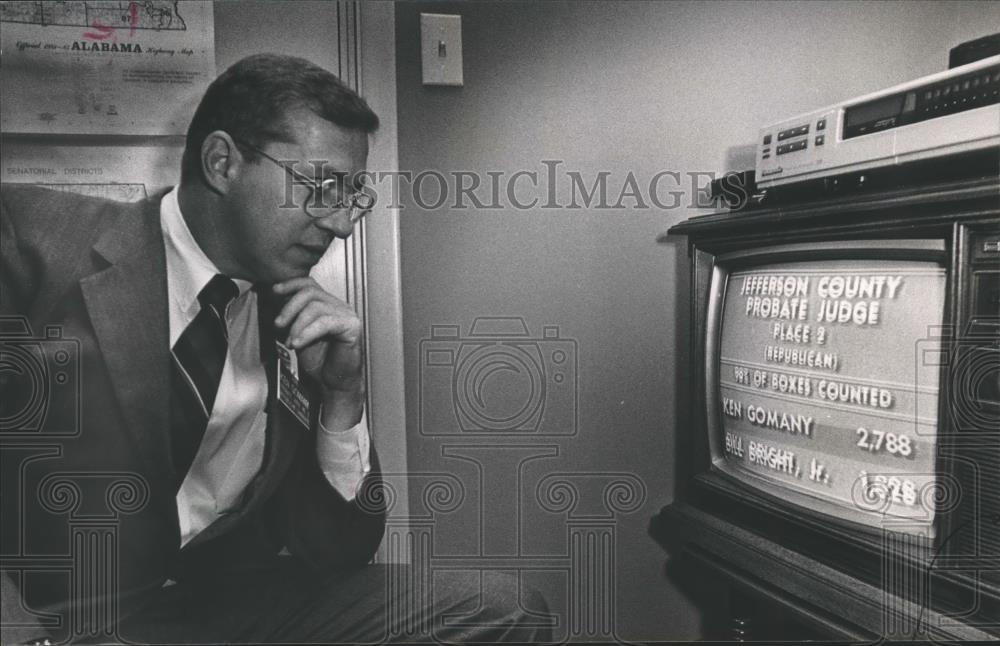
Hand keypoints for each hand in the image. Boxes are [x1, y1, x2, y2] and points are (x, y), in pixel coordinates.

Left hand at [272, 278, 363, 430]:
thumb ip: (291, 318)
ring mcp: (347, 314)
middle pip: (310, 292)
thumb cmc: (319, 360)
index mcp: (327, 305)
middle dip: (289, 307)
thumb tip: (274, 301)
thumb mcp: (298, 334)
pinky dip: (307, 332)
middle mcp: (339, 306)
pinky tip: (297, 343)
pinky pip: (325, 322)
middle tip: (277, 325)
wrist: (333, 382)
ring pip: (315, 306)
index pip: (309, 284)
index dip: (290, 284)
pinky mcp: (352, 326)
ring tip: (290, 342)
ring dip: (296, 325)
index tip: (274, 291)